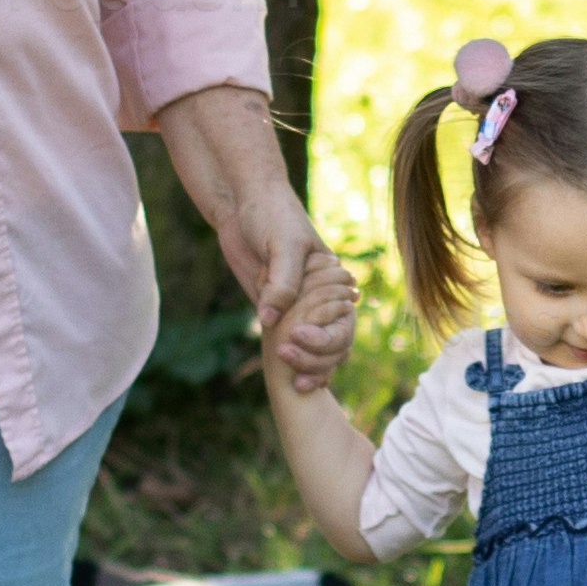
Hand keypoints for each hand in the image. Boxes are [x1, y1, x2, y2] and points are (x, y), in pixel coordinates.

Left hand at [212, 185, 355, 395]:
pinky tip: (287, 378)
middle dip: (316, 358)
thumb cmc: (272, 215)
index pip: (343, 321)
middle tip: (287, 358)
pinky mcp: (273, 308)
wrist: (243, 203)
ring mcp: (297, 305)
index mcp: (333, 280)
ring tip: (293, 382)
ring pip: (312, 347)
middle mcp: (320, 297)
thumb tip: (272, 321)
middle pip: (332, 342)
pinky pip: (287, 340)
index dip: (326, 337)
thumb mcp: (283, 244)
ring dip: (306, 364)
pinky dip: (291, 360)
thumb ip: (282, 282)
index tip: (298, 337)